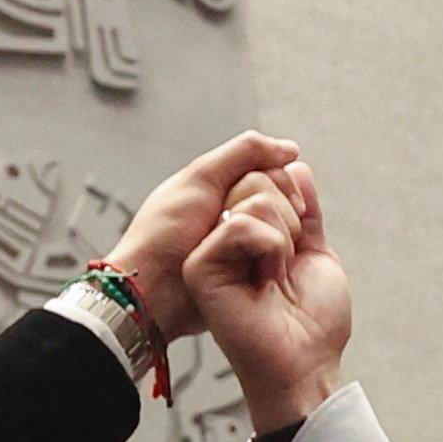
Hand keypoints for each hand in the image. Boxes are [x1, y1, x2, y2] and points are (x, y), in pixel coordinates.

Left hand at [95, 131, 304, 345]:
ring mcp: (244, 243)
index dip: (280, 181)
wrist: (152, 292)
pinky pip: (276, 259)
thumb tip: (289, 149)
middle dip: (276, 210)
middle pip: (281, 201)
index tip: (282, 192)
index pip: (272, 172)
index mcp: (221, 186)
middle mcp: (236, 212)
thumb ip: (243, 154)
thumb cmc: (163, 235)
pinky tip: (272, 264)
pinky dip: (276, 258)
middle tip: (254, 224)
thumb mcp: (200, 179)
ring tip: (257, 248)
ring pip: (284, 230)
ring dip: (279, 236)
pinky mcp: (250, 272)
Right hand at [181, 159, 351, 435]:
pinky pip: (240, 224)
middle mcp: (224, 239)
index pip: (266, 177)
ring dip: (283, 238)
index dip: (296, 201)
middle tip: (286, 263)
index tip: (298, 247)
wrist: (305, 365)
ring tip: (274, 275)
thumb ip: (305, 211)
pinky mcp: (200, 267)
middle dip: (291, 218)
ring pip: (253, 198)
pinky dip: (270, 248)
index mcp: (247, 235)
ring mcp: (209, 251)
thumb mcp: (316, 253)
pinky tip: (264, 280)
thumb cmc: (312, 324)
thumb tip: (297, 165)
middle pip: (257, 179)